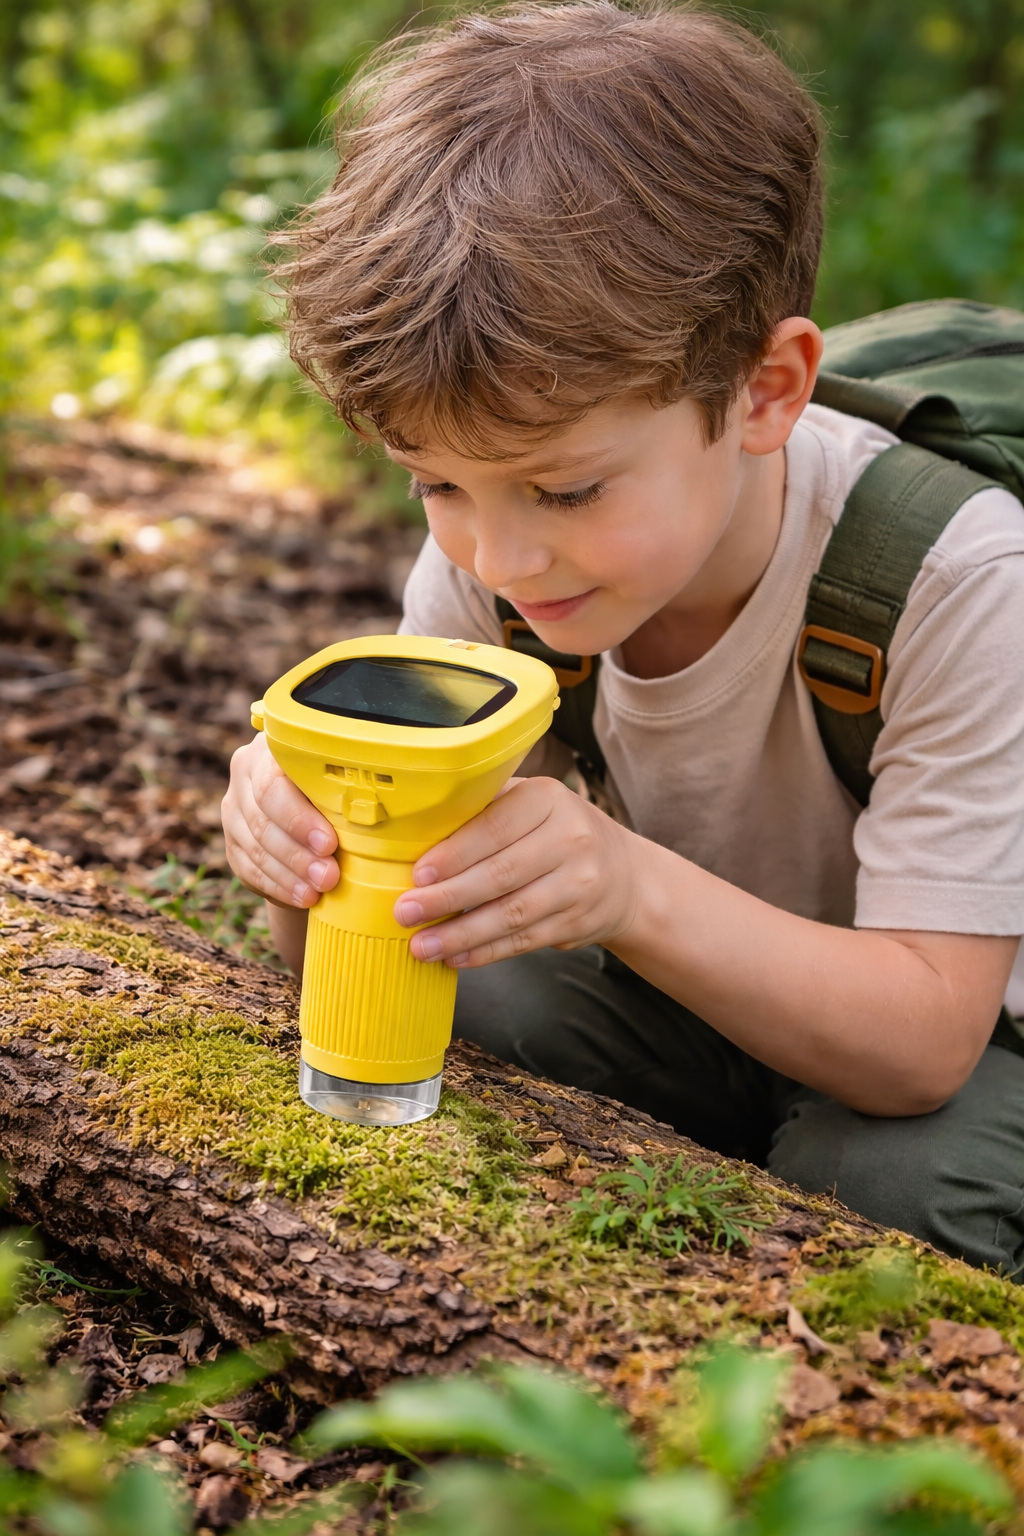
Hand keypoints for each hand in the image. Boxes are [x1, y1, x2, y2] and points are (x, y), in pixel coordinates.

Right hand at [222, 733, 338, 907]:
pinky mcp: (232, 842)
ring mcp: (234, 808)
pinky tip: (302, 897)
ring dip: (289, 874)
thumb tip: (376, 811)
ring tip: (318, 891)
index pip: (273, 785)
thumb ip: (352, 788)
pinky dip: (277, 886)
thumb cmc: (344, 790)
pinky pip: (249, 869)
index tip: (330, 844)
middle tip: (328, 876)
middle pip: (262, 818)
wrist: (318, 813)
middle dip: (298, 853)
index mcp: (274, 747)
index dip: (299, 818)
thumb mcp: (347, 781)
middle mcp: (246, 771)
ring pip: (254, 846)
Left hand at [393, 777, 640, 966]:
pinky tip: (455, 957)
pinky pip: (524, 940)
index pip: (495, 827)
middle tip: (405, 913)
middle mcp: (571, 838)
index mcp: (548, 798)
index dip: (454, 854)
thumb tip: (412, 838)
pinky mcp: (578, 922)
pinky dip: (486, 952)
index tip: (417, 875)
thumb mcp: (528, 804)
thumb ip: (483, 811)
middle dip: (447, 898)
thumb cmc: (553, 831)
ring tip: (421, 945)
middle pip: (500, 874)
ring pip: (511, 914)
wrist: (622, 873)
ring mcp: (579, 883)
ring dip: (461, 934)